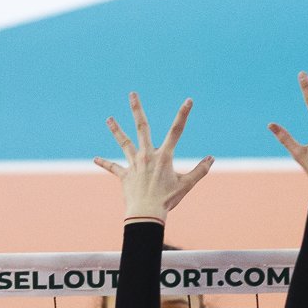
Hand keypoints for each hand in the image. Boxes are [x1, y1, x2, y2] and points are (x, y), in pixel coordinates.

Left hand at [94, 94, 213, 221]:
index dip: (184, 114)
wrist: (146, 213)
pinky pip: (114, 168)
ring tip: (109, 119)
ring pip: (124, 143)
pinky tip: (95, 159)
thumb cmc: (168, 200)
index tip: (188, 101)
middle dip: (137, 109)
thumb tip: (211, 158)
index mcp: (164, 156)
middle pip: (142, 128)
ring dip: (116, 130)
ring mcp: (134, 164)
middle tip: (132, 94)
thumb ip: (200, 170)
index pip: (177, 131)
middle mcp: (147, 155)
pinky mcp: (125, 176)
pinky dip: (105, 163)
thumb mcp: (187, 185)